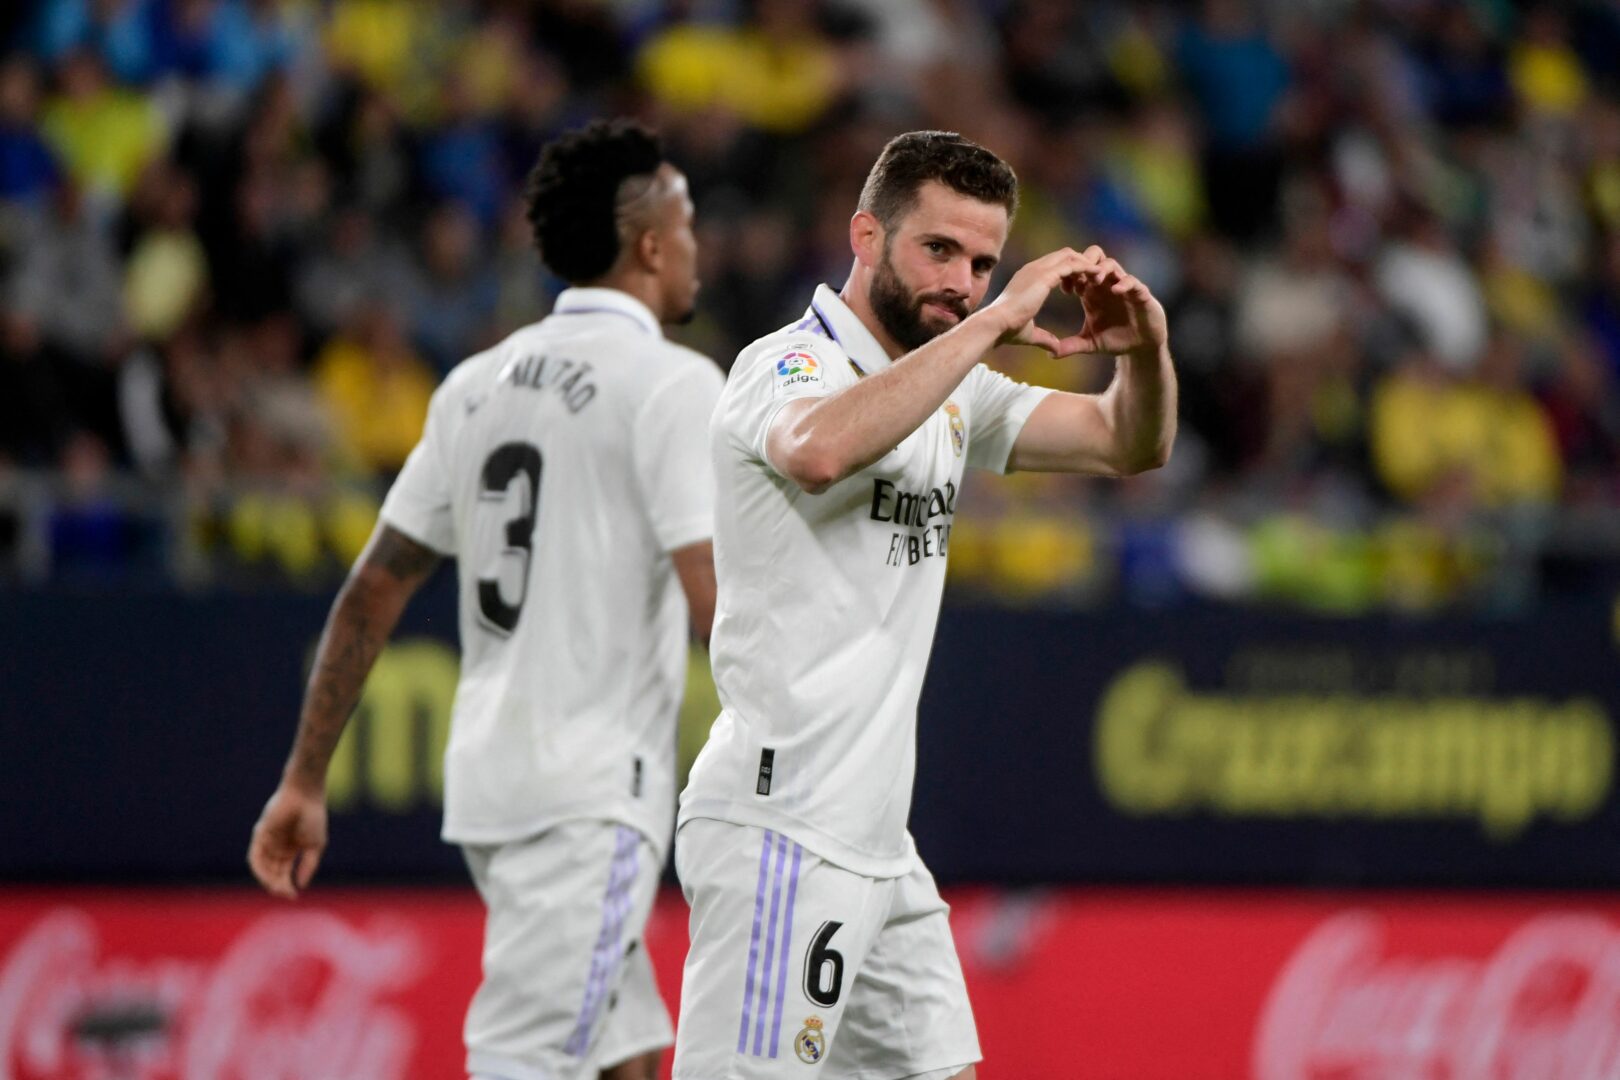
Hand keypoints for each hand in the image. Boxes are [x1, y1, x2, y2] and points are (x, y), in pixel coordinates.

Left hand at [248, 784, 327, 898]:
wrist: (305, 795)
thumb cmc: (313, 817)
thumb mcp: (315, 846)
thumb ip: (308, 865)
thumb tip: (300, 885)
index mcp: (290, 849)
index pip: (284, 873)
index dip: (288, 886)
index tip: (294, 896)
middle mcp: (277, 847)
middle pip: (273, 873)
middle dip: (278, 885)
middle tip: (285, 894)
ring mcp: (268, 841)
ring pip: (263, 868)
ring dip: (268, 880)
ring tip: (277, 888)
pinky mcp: (260, 834)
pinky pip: (256, 857)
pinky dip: (260, 869)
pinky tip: (267, 877)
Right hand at [979, 247, 1097, 355]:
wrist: (995, 325)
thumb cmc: (1006, 330)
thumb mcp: (1029, 334)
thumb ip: (1044, 339)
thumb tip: (1054, 349)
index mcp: (1027, 279)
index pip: (1052, 266)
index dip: (1068, 273)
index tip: (1079, 287)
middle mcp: (1033, 269)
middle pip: (1063, 255)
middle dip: (1080, 263)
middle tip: (1093, 278)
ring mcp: (1038, 269)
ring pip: (1070, 255)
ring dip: (1086, 263)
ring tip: (1100, 275)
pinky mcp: (1045, 275)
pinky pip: (1072, 264)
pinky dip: (1086, 268)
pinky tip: (1097, 276)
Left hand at [1064, 246, 1166, 358]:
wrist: (1141, 346)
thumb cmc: (1116, 339)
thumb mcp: (1090, 344)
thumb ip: (1072, 346)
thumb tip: (1050, 355)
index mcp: (1092, 293)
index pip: (1077, 273)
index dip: (1069, 276)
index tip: (1064, 290)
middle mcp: (1106, 285)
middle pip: (1093, 258)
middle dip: (1084, 263)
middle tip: (1078, 277)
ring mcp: (1123, 287)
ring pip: (1111, 264)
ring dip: (1101, 269)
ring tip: (1095, 280)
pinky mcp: (1140, 293)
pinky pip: (1132, 281)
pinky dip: (1124, 282)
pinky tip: (1115, 290)